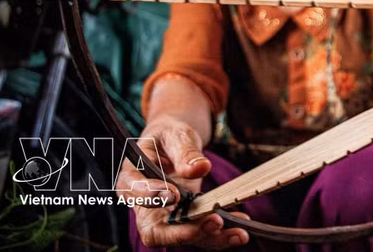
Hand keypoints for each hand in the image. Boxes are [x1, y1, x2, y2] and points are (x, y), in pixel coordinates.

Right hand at [116, 115, 249, 248]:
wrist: (175, 143)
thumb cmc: (169, 136)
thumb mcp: (176, 135)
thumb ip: (185, 151)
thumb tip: (200, 168)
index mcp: (132, 178)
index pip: (134, 193)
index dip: (150, 197)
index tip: (173, 194)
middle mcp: (144, 205)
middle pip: (155, 230)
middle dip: (183, 233)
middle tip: (213, 221)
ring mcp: (164, 217)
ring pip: (180, 237)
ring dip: (209, 238)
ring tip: (238, 233)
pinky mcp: (184, 220)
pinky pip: (198, 232)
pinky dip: (219, 233)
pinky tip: (240, 228)